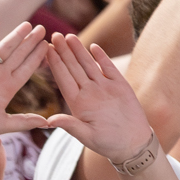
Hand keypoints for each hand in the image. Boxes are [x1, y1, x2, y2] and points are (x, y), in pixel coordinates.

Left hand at [43, 35, 155, 163]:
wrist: (133, 144)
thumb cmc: (109, 143)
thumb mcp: (87, 137)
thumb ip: (70, 126)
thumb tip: (49, 121)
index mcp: (78, 103)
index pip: (63, 78)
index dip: (55, 63)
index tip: (46, 49)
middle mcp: (89, 92)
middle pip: (73, 68)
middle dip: (64, 51)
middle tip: (54, 35)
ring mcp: (105, 88)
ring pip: (89, 65)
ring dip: (79, 51)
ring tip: (70, 36)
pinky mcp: (121, 87)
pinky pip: (109, 69)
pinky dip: (102, 58)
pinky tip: (94, 47)